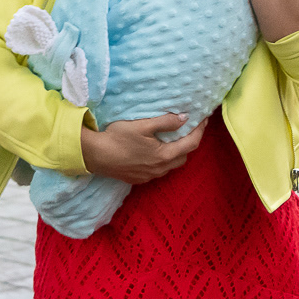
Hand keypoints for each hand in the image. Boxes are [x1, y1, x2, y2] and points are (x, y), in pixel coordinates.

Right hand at [79, 114, 206, 184]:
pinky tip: (156, 151)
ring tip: (174, 138)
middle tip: (190, 128)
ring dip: (177, 152)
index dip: (200, 130)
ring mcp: (149, 176)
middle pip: (184, 156)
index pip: (191, 143)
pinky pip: (159, 170)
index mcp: (164, 156)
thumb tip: (185, 118)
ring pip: (171, 165)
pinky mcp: (138, 179)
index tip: (204, 118)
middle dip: (190, 142)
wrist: (94, 156)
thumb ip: (166, 122)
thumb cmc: (118, 138)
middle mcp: (159, 169)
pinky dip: (164, 160)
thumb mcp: (143, 125)